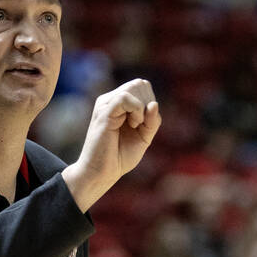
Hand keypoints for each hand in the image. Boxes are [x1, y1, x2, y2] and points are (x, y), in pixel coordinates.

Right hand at [62, 79, 160, 211]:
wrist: (102, 173)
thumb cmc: (120, 157)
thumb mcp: (144, 137)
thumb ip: (152, 120)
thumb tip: (154, 104)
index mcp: (119, 104)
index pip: (142, 87)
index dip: (150, 103)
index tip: (144, 124)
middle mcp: (110, 100)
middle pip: (139, 84)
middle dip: (148, 104)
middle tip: (139, 125)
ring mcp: (106, 104)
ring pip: (134, 87)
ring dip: (142, 108)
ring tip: (135, 125)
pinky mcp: (104, 112)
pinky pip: (125, 97)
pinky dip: (136, 110)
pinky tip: (133, 125)